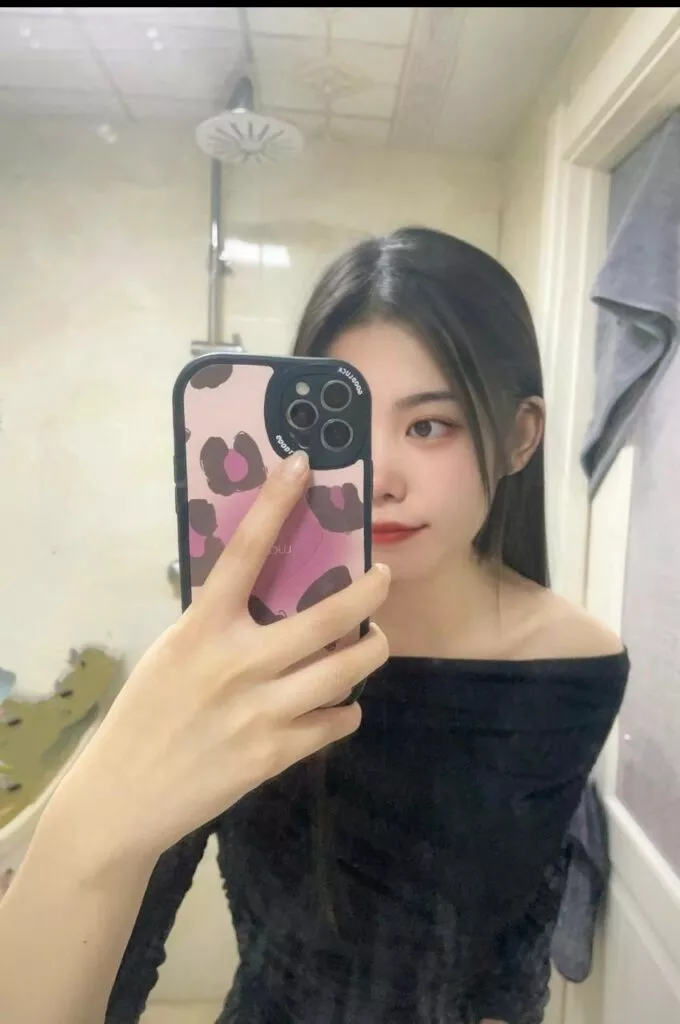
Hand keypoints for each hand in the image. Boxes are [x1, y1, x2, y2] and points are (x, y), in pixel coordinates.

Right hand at [56, 450, 389, 860]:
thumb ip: (217, 624)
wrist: (125, 796)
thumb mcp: (171, 652)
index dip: (275, 504)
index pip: (243, 552)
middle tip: (382, 577)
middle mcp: (237, 662)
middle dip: (368, 590)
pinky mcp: (275, 754)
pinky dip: (346, 709)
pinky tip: (341, 703)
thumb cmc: (145, 714)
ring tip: (374, 640)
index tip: (302, 466)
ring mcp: (262, 711)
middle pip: (327, 615)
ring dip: (371, 649)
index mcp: (201, 628)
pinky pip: (336, 722)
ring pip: (346, 669)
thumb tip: (265, 596)